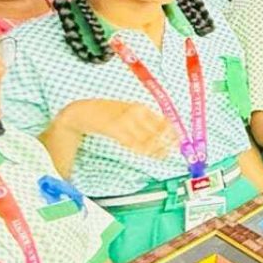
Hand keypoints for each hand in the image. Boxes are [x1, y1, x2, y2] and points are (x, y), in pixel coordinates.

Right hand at [58, 100, 178, 159]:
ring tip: (164, 155)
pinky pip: (132, 143)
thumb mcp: (128, 110)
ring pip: (146, 139)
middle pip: (155, 130)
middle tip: (174, 150)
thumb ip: (143, 119)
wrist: (84, 111)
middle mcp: (135, 113)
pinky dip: (143, 149)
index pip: (161, 120)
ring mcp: (125, 122)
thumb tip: (162, 128)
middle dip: (166, 141)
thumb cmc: (108, 111)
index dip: (171, 131)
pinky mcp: (115, 130)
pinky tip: (151, 154)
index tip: (178, 139)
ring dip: (157, 148)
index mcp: (139, 107)